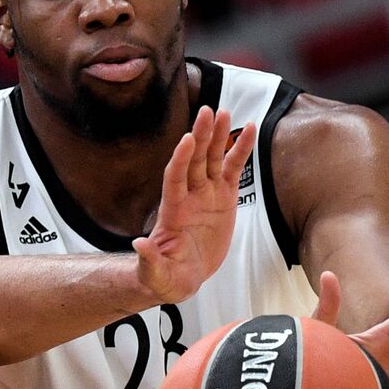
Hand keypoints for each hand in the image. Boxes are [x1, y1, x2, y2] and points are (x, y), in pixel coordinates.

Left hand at [135, 106, 256, 304]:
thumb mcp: (156, 275)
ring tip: (226, 111)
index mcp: (173, 211)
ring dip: (219, 136)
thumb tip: (139, 244)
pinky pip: (234, 169)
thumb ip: (149, 260)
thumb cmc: (166, 277)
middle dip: (200, 136)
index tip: (187, 140)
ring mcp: (207, 195)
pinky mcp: (224, 198)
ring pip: (214, 159)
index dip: (181, 160)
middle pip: (195, 160)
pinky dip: (240, 150)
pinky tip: (249, 129)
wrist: (182, 277)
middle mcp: (189, 197)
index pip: (175, 178)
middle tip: (207, 111)